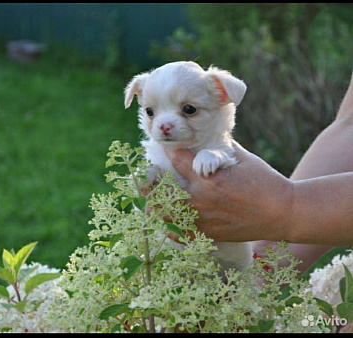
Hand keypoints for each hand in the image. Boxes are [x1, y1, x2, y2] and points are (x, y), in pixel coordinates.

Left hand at [164, 142, 293, 242]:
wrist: (282, 213)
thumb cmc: (265, 182)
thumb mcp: (244, 159)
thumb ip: (222, 148)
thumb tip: (211, 137)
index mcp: (208, 178)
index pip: (177, 160)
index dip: (169, 151)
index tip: (166, 149)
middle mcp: (200, 200)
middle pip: (162, 191)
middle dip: (151, 182)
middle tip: (149, 178)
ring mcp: (203, 219)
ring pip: (166, 215)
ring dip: (156, 206)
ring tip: (153, 200)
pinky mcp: (209, 234)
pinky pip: (180, 234)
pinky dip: (171, 227)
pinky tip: (168, 221)